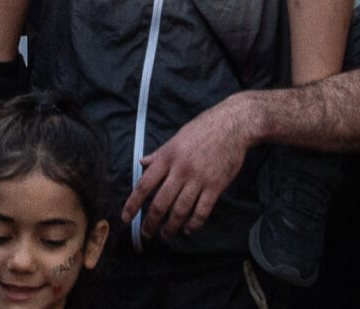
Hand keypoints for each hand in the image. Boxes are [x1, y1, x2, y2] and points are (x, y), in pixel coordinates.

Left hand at [124, 91, 255, 236]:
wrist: (233, 124)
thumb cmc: (203, 129)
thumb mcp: (176, 138)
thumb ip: (159, 154)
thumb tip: (142, 162)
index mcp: (167, 157)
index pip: (144, 184)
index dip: (133, 204)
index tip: (126, 218)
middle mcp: (180, 169)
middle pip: (160, 203)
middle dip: (150, 222)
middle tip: (147, 233)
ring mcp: (198, 179)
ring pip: (180, 211)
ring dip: (170, 227)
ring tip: (166, 235)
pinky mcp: (215, 186)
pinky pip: (202, 211)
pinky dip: (193, 224)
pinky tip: (188, 229)